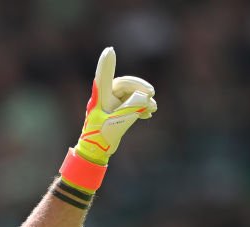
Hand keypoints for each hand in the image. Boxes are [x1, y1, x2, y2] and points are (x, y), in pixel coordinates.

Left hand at [74, 48, 155, 165]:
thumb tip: (145, 98)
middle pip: (125, 84)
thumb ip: (130, 109)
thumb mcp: (116, 123)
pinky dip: (141, 107)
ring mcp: (112, 103)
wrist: (96, 152)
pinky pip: (132, 103)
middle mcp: (106, 97)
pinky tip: (149, 114)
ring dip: (143, 99)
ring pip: (131, 94)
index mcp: (100, 97)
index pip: (105, 77)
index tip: (110, 50)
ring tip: (153, 108)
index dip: (107, 65)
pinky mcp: (118, 110)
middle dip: (139, 87)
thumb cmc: (101, 138)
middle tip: (151, 93)